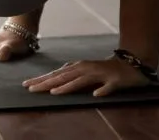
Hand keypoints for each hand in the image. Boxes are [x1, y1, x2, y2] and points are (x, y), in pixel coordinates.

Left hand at [22, 56, 151, 96]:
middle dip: (47, 83)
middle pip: (64, 77)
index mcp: (78, 67)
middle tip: (31, 89)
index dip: (41, 80)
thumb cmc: (105, 69)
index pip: (56, 75)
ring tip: (54, 93)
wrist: (132, 63)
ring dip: (68, 87)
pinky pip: (108, 87)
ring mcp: (101, 74)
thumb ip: (71, 75)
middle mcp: (86, 69)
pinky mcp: (115, 81)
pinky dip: (102, 90)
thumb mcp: (85, 71)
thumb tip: (54, 81)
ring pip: (82, 81)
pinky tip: (96, 95)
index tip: (26, 85)